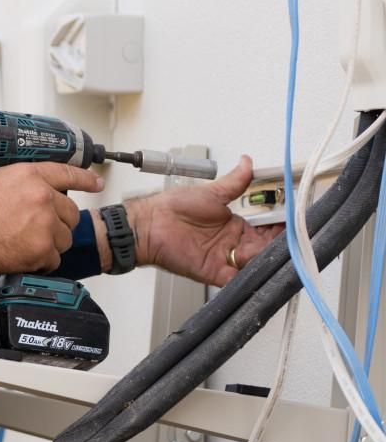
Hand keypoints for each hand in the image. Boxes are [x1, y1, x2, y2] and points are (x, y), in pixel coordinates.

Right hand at [0, 163, 103, 277]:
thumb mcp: (1, 181)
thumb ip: (26, 183)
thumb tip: (41, 191)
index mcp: (31, 176)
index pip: (67, 174)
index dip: (85, 179)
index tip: (96, 183)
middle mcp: (43, 196)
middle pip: (71, 213)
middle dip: (59, 223)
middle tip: (38, 228)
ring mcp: (45, 223)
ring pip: (65, 238)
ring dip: (51, 243)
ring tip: (26, 242)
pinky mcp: (43, 248)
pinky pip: (55, 258)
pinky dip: (42, 261)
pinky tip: (24, 255)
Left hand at [126, 155, 281, 286]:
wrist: (150, 223)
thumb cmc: (173, 207)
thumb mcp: (210, 192)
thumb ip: (234, 182)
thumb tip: (247, 162)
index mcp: (233, 225)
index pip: (265, 230)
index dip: (278, 228)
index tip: (291, 222)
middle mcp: (231, 243)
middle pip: (263, 248)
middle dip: (276, 244)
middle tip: (286, 237)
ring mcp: (224, 258)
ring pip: (254, 263)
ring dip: (263, 256)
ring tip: (266, 247)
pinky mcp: (215, 273)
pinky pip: (237, 279)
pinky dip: (248, 275)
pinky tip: (254, 264)